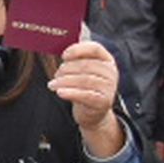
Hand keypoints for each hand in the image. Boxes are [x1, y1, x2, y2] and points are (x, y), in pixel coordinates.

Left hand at [50, 38, 126, 153]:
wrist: (93, 113)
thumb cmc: (85, 88)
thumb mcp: (83, 72)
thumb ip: (76, 60)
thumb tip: (60, 50)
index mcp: (107, 60)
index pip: (95, 48)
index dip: (78, 49)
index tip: (64, 55)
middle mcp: (111, 72)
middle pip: (85, 65)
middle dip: (66, 69)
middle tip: (55, 75)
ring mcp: (109, 87)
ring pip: (84, 80)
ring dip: (64, 81)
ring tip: (52, 85)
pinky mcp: (104, 102)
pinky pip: (85, 95)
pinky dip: (70, 93)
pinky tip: (60, 92)